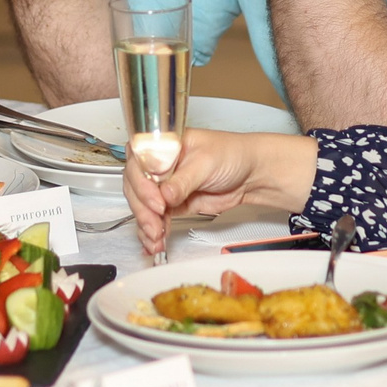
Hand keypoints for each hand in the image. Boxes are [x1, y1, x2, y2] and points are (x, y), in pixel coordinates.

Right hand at [122, 128, 317, 255]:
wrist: (250, 174)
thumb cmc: (231, 154)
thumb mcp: (206, 163)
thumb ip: (183, 180)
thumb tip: (164, 195)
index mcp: (163, 144)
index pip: (139, 162)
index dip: (142, 182)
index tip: (156, 200)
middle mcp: (158, 164)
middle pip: (136, 187)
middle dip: (143, 209)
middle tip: (155, 224)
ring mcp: (163, 185)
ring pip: (142, 206)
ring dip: (146, 224)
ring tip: (156, 239)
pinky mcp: (171, 204)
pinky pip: (155, 218)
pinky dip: (152, 231)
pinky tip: (154, 242)